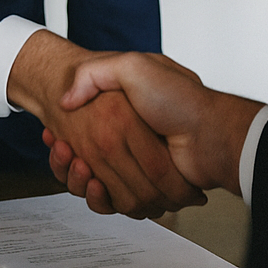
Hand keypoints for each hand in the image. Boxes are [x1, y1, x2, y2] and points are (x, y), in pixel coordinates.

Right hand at [46, 51, 264, 200]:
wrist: (210, 133)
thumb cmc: (179, 99)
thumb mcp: (134, 66)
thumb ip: (95, 74)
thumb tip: (67, 100)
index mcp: (120, 117)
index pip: (79, 134)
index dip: (64, 139)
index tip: (56, 135)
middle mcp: (125, 144)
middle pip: (81, 161)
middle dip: (66, 159)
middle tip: (62, 148)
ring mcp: (133, 168)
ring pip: (90, 184)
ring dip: (76, 177)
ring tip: (74, 161)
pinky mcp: (142, 192)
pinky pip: (110, 202)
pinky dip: (97, 197)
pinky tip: (90, 181)